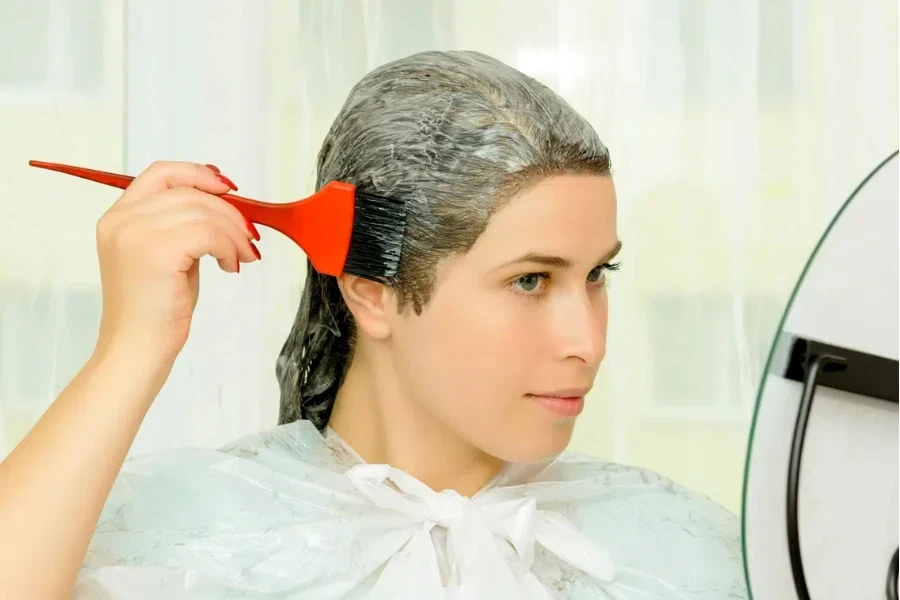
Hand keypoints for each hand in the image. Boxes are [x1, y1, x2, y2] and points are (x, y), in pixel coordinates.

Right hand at [93, 161, 259, 360]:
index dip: (198, 174)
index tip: (228, 188)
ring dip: (233, 234)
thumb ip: (182, 226)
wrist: (137, 350)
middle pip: (189, 193)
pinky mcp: (156, 251)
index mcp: (118, 217)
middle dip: (229, 213)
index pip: (160, 173)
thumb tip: (223, 204)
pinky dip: (229, 247)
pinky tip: (230, 266)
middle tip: (249, 239)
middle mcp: (121, 220)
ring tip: (241, 258)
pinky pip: (209, 233)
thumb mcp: (167, 256)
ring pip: (203, 212)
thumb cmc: (155, 310)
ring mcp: (135, 233)